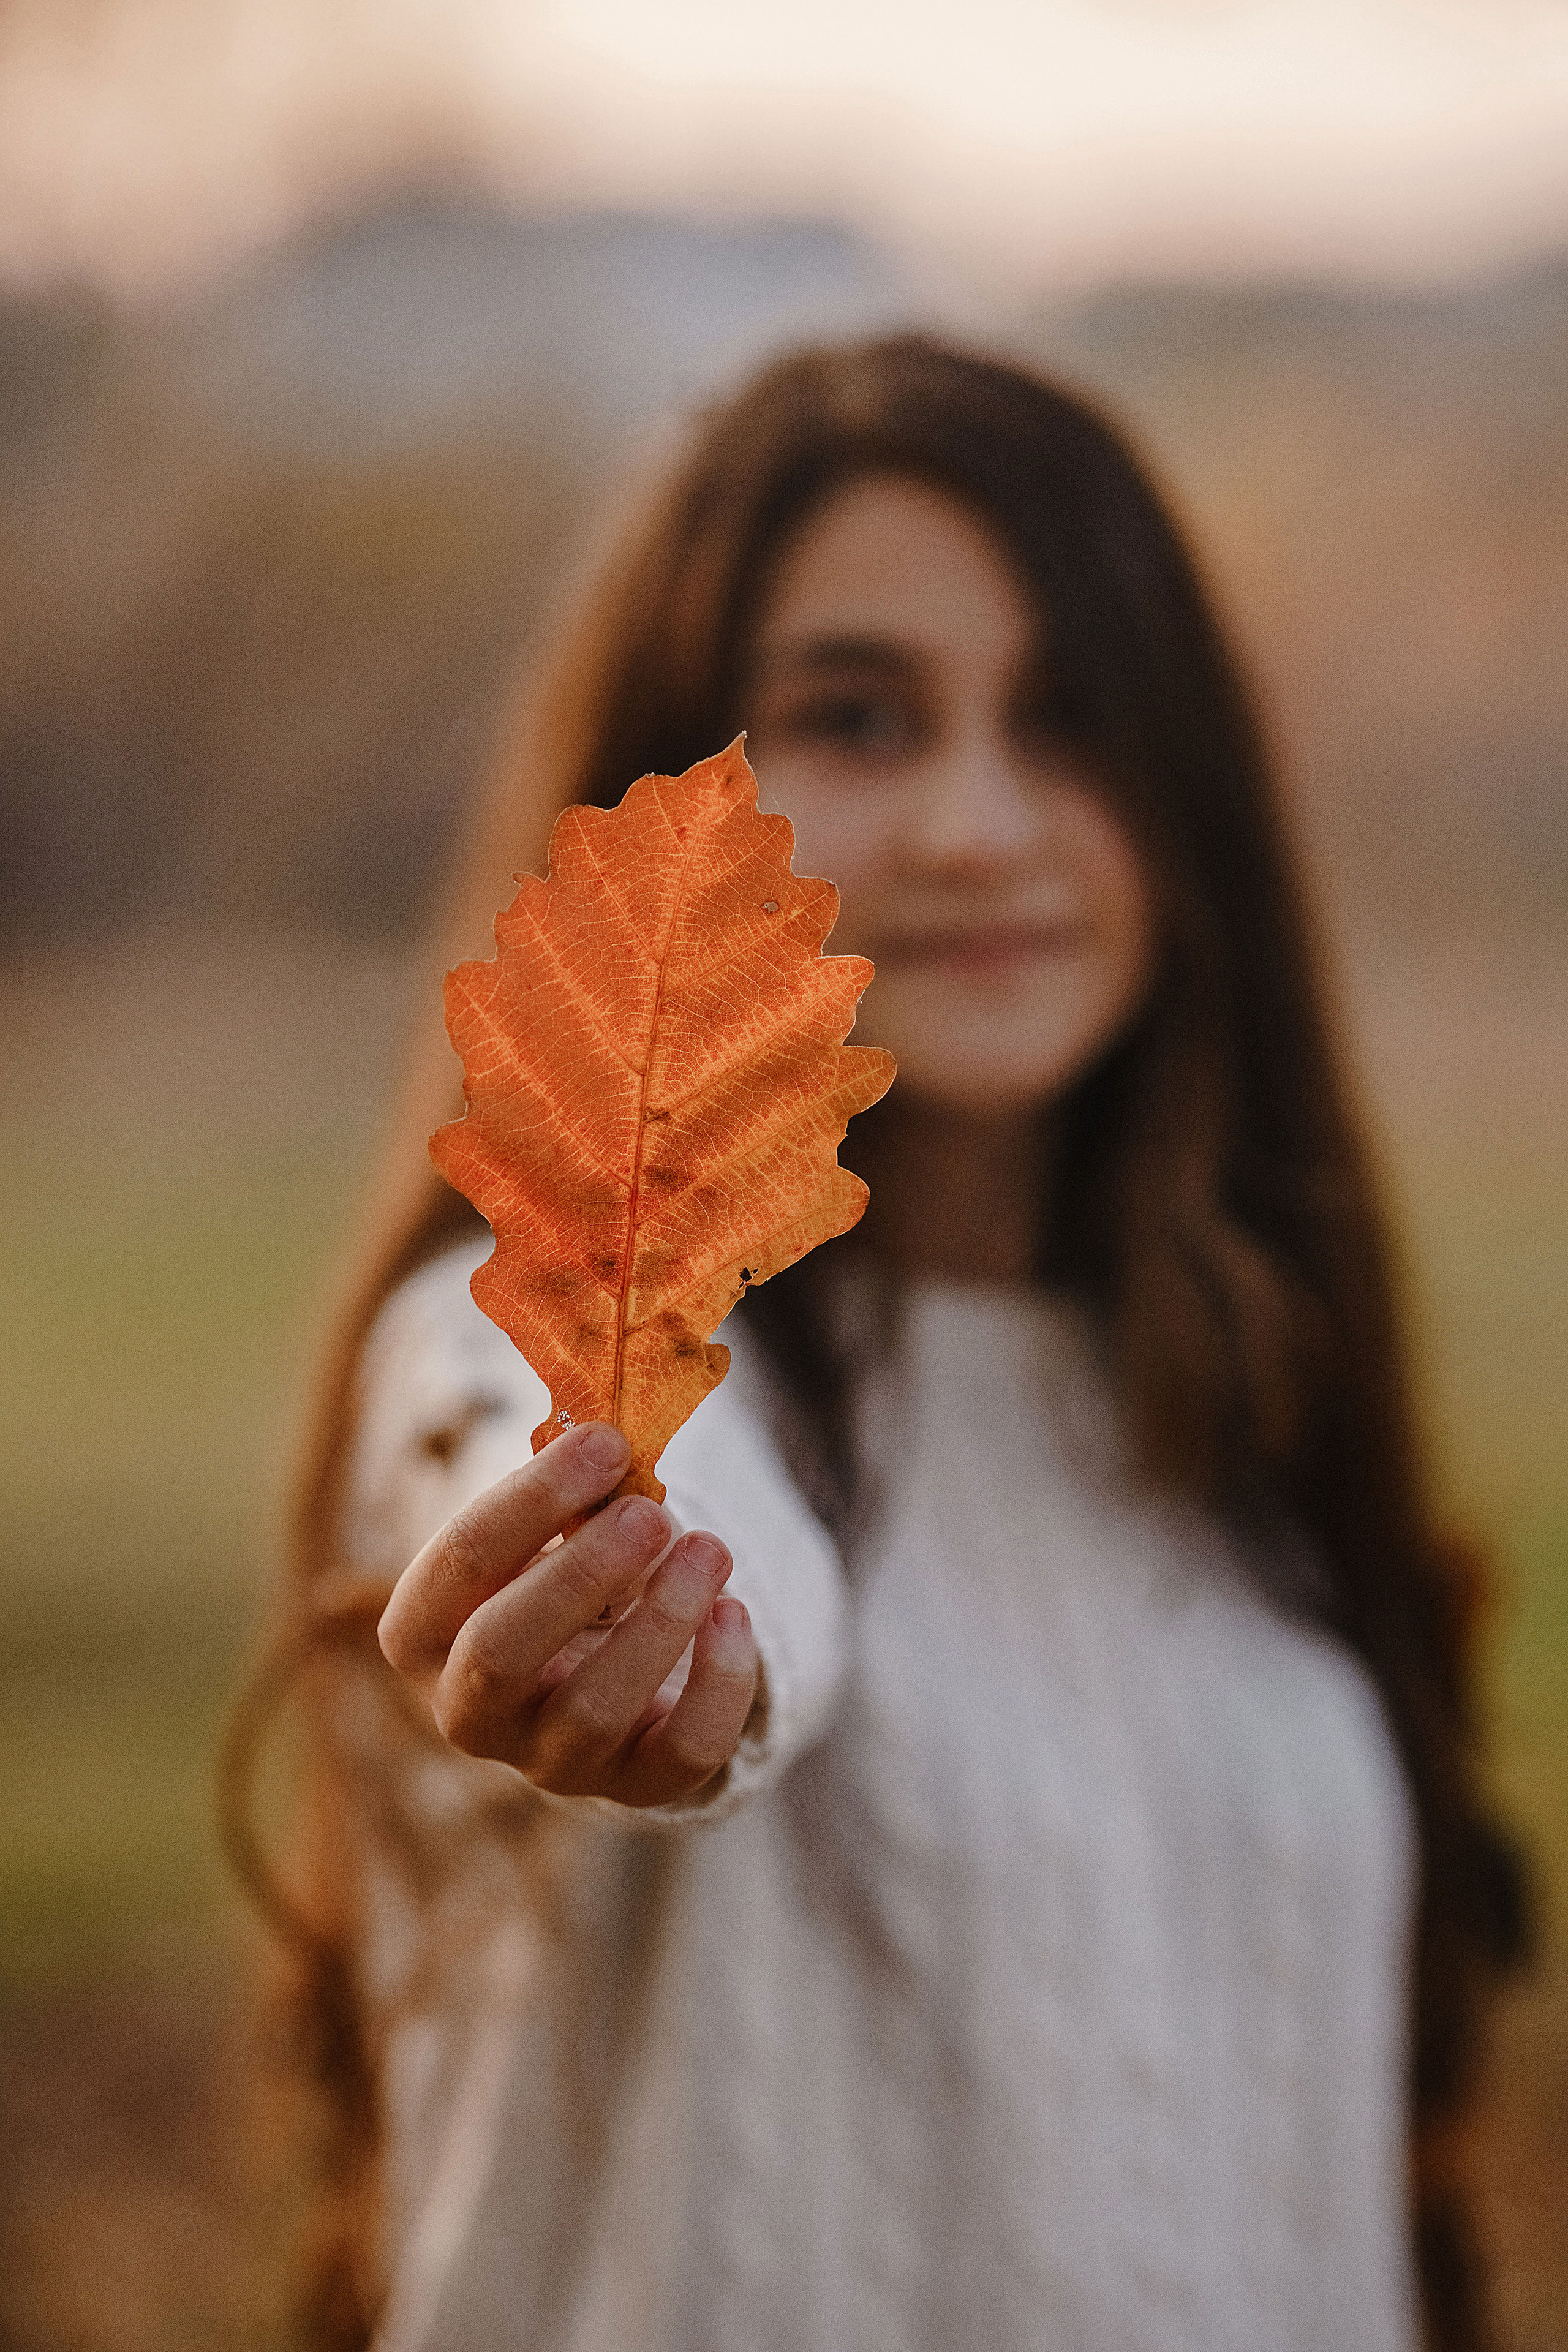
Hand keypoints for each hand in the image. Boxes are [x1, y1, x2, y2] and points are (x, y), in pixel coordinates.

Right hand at [377, 1422, 758, 1807]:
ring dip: (662, 1620)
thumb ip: (568, 1494)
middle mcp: (469, 1711)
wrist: (611, 1669)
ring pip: (594, 1710)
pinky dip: (719, 1681)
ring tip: (711, 1549)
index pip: (456, 1564)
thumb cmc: (565, 1576)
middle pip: (500, 1653)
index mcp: (425, 1633)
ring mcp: (549, 1762)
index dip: (530, 1499)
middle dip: (580, 1574)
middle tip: (649, 1513)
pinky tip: (734, 1613)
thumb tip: (608, 1440)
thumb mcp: (549, 1533)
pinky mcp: (635, 1786)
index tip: (605, 1442)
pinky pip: (682, 1754)